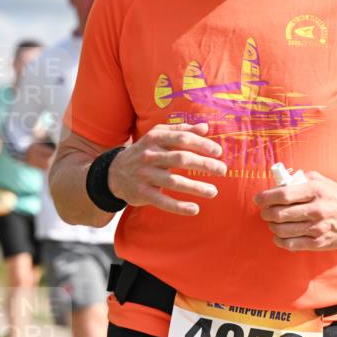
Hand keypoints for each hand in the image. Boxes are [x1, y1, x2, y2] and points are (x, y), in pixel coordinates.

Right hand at [107, 122, 225, 214]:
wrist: (113, 173)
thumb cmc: (143, 152)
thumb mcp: (157, 136)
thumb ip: (181, 130)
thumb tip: (205, 127)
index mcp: (155, 138)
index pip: (182, 139)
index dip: (202, 144)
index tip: (218, 152)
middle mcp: (149, 155)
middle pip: (181, 158)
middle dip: (204, 164)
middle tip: (222, 170)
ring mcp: (144, 175)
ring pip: (174, 182)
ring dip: (196, 187)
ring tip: (213, 192)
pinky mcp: (141, 193)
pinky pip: (162, 201)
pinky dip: (179, 206)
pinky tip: (194, 209)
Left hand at [254, 171, 336, 250]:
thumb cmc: (334, 195)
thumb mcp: (319, 180)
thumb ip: (298, 179)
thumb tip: (275, 184)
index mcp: (316, 191)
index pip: (282, 195)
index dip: (265, 198)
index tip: (258, 199)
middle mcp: (317, 209)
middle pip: (279, 214)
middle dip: (265, 213)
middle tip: (264, 212)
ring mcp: (318, 228)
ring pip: (282, 230)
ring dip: (272, 226)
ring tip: (273, 222)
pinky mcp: (319, 242)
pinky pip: (291, 244)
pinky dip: (279, 240)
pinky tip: (278, 235)